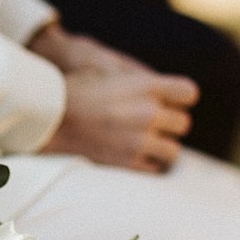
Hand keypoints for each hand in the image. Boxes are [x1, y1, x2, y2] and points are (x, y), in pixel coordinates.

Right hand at [29, 24, 198, 172]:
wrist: (51, 118)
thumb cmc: (76, 90)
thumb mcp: (110, 72)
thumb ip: (139, 80)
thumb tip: (156, 85)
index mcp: (146, 86)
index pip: (189, 93)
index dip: (181, 98)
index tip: (171, 102)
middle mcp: (148, 113)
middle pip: (183, 123)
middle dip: (170, 124)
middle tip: (156, 125)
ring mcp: (140, 139)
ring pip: (174, 150)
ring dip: (164, 147)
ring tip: (150, 144)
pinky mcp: (129, 161)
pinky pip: (155, 167)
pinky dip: (149, 163)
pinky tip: (137, 155)